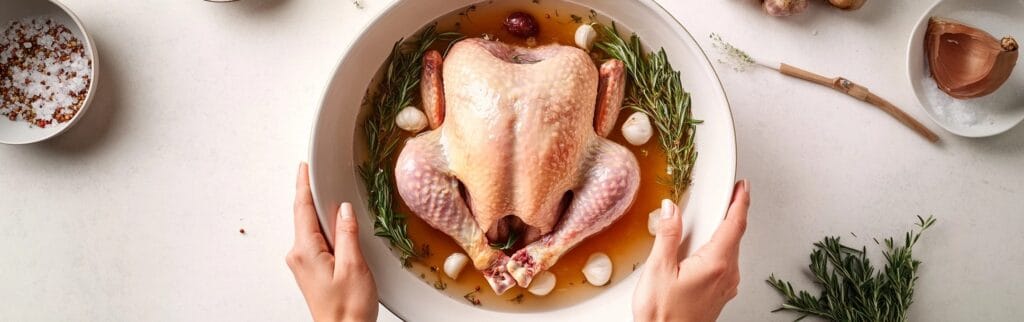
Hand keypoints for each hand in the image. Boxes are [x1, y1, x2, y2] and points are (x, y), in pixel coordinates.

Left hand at [287, 163, 377, 321]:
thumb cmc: (347, 310)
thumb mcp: (354, 266)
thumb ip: (347, 234)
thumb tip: (344, 210)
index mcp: (306, 251)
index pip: (303, 209)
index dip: (304, 185)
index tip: (304, 167)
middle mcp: (299, 256)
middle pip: (305, 216)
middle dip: (314, 195)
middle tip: (321, 174)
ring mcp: (304, 264)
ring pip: (312, 229)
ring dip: (322, 213)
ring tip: (335, 199)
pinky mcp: (312, 270)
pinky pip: (317, 241)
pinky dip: (326, 229)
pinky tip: (337, 226)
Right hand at [633, 180, 750, 321]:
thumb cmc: (662, 316)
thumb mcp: (658, 270)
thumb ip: (667, 235)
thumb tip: (671, 209)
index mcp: (716, 264)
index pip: (735, 224)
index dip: (741, 201)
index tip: (744, 186)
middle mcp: (727, 275)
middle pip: (734, 235)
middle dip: (729, 212)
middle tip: (724, 195)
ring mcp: (725, 286)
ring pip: (729, 249)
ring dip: (721, 232)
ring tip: (705, 221)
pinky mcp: (719, 293)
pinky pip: (723, 263)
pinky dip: (716, 249)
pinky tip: (700, 249)